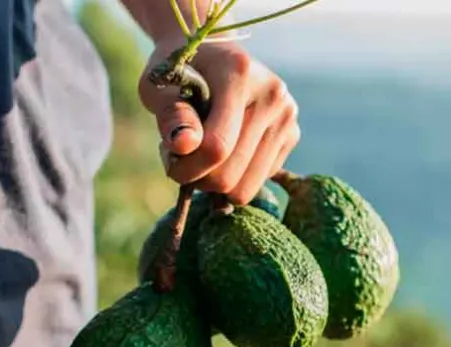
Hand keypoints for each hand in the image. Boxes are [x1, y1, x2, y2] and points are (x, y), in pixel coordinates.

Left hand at [139, 39, 300, 204]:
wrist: (211, 53)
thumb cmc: (179, 71)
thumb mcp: (158, 84)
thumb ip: (170, 113)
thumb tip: (185, 144)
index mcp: (239, 73)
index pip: (217, 145)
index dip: (186, 167)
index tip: (168, 157)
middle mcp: (272, 94)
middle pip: (231, 175)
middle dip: (197, 177)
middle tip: (181, 156)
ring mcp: (287, 116)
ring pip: (245, 188)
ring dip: (215, 183)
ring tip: (201, 154)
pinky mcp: (292, 134)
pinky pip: (257, 182)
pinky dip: (235, 177)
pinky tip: (224, 151)